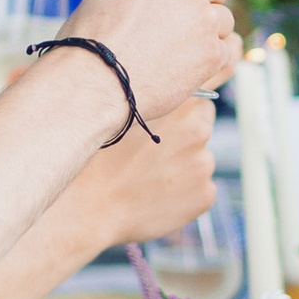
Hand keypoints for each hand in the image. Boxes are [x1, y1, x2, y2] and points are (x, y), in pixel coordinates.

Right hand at [56, 92, 218, 247]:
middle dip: (185, 138)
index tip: (171, 122)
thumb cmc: (101, 157)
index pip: (202, 101)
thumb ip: (157, 104)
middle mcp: (199, 133)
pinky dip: (186, 193)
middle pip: (202, 130)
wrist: (92, 206)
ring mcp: (204, 166)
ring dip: (184, 167)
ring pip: (200, 161)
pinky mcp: (206, 196)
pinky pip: (200, 189)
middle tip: (153, 154)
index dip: (184, 111)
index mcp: (180, 107)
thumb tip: (179, 92)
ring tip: (150, 178)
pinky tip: (157, 196)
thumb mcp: (125, 116)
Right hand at [67, 0, 238, 109]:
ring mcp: (205, 18)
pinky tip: (186, 63)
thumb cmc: (93, 32)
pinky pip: (226, 49)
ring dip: (208, 30)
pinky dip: (210, 57)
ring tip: (176, 46)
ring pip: (224, 19)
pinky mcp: (212, 52)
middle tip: (178, 19)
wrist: (95, 77)